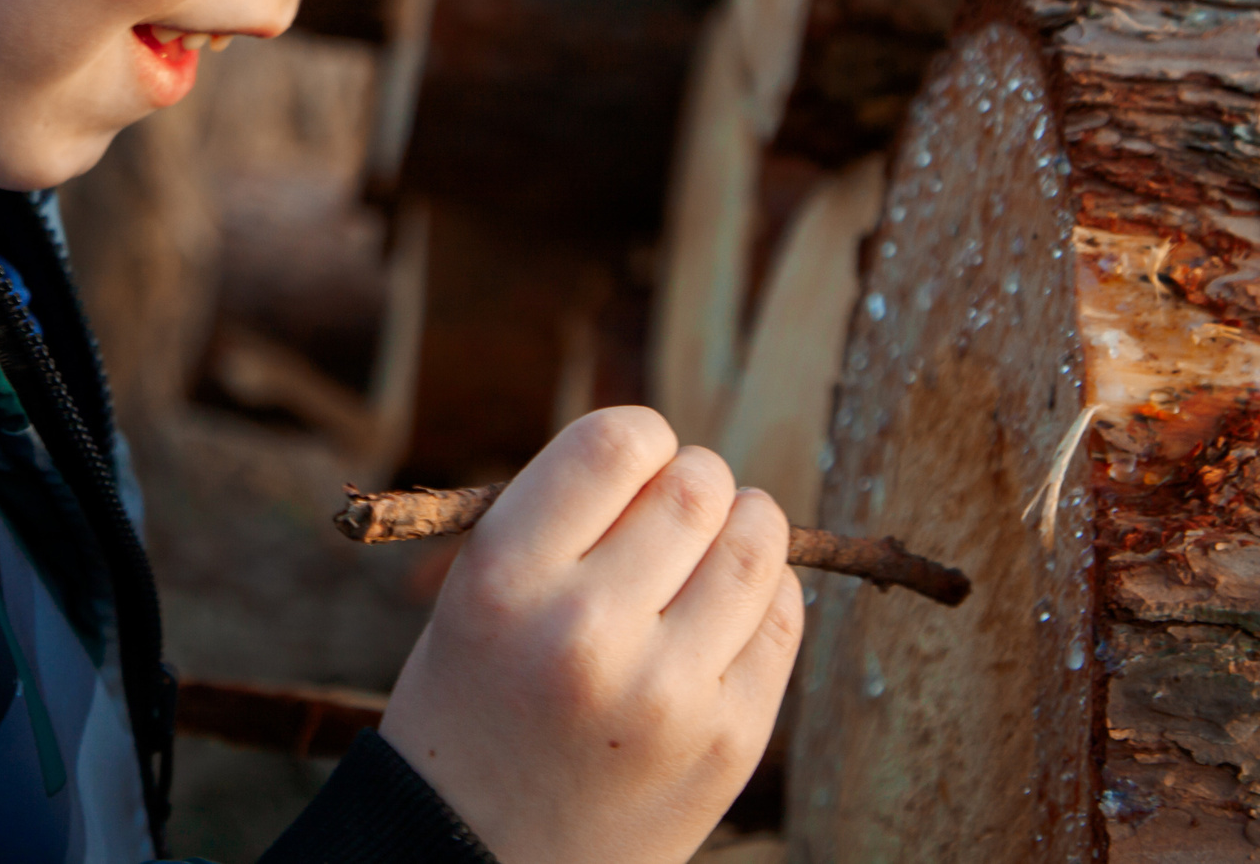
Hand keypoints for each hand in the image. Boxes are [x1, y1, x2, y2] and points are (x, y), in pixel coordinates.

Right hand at [376, 408, 802, 863]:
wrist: (480, 857)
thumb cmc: (477, 703)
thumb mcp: (476, 594)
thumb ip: (564, 520)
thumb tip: (678, 455)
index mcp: (505, 577)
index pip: (617, 442)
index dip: (642, 438)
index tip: (636, 465)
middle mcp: (585, 629)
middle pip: (697, 485)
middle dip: (696, 481)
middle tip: (676, 511)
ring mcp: (666, 692)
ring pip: (758, 543)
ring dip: (744, 526)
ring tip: (712, 548)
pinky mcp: (728, 741)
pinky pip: (782, 618)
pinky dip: (766, 593)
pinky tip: (725, 609)